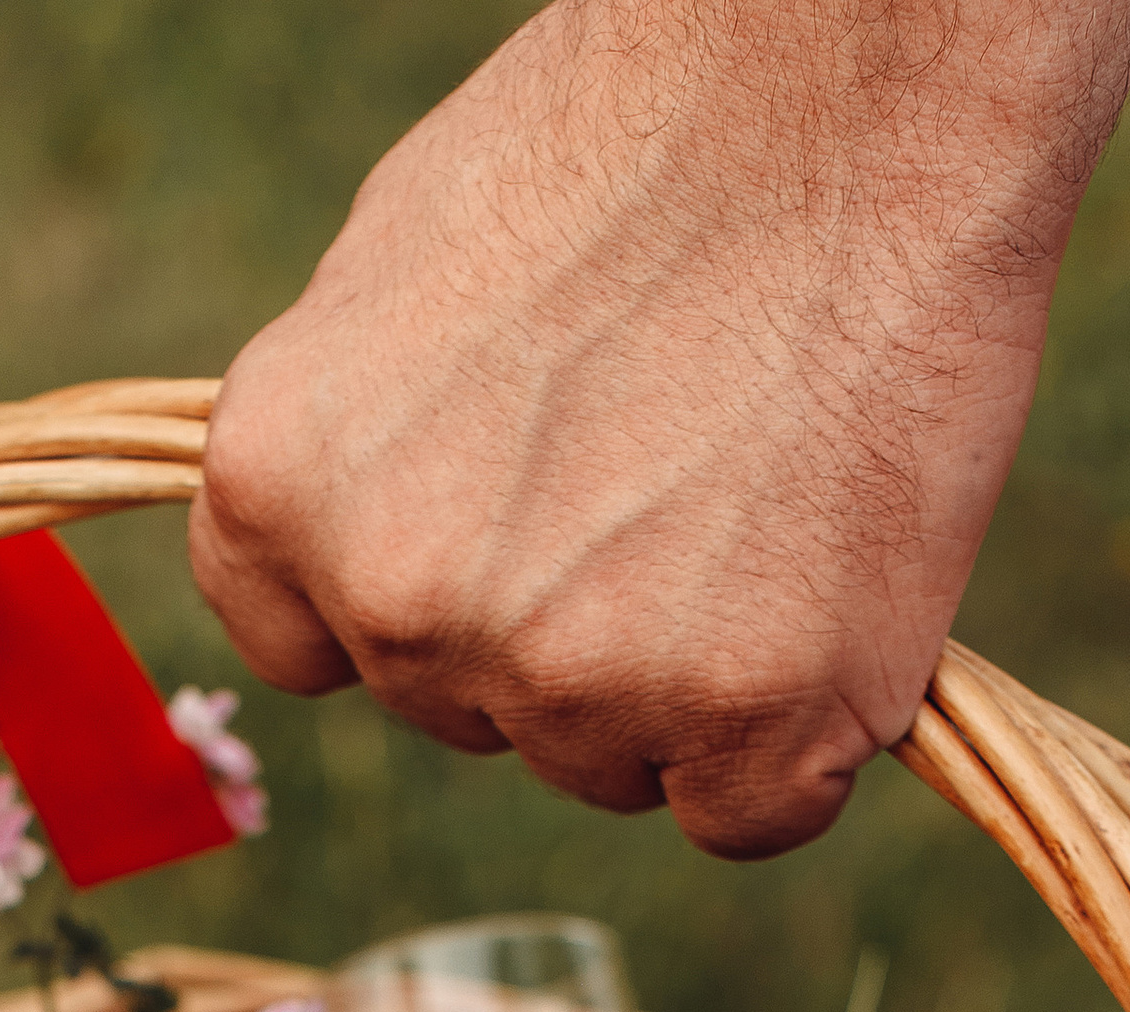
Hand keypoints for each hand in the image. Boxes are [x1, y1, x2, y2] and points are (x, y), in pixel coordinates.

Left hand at [190, 0, 1129, 856]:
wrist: (850, 79)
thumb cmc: (638, 133)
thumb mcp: (403, 267)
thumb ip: (363, 447)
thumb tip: (363, 552)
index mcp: (279, 486)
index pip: (313, 651)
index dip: (422, 598)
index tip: (508, 527)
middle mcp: (402, 605)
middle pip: (470, 716)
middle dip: (559, 631)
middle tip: (673, 467)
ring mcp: (574, 681)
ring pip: (608, 768)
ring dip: (681, 685)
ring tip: (756, 493)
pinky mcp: (747, 725)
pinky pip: (746, 815)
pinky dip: (796, 740)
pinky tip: (825, 591)